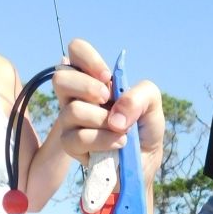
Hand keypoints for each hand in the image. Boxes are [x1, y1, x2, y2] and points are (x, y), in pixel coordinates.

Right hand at [53, 38, 164, 186]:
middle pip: (60, 78)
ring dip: (102, 121)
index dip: (88, 59)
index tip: (108, 78)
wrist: (144, 163)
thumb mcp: (152, 104)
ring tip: (121, 130)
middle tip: (107, 99)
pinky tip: (118, 145)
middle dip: (87, 88)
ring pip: (72, 111)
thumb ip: (140, 95)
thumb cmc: (144, 129)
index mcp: (93, 78)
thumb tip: (114, 116)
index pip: (76, 50)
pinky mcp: (70, 145)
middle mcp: (76, 96)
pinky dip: (102, 141)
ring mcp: (70, 121)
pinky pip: (78, 138)